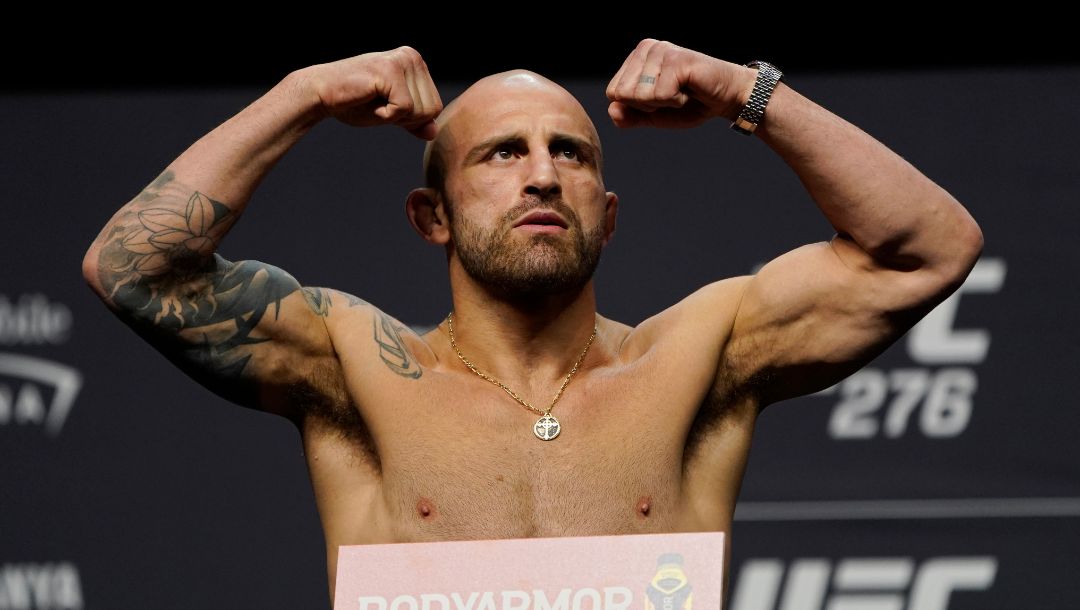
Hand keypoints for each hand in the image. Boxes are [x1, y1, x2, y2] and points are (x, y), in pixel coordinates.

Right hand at [303, 46, 442, 139]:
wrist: (320, 93)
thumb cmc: (354, 103)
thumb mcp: (391, 115)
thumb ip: (414, 122)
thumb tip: (434, 132)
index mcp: (415, 63)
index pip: (435, 107)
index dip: (409, 119)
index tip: (384, 104)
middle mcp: (412, 57)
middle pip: (432, 110)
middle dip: (403, 118)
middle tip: (376, 102)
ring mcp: (402, 61)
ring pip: (420, 111)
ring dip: (392, 116)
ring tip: (371, 99)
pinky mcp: (390, 71)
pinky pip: (404, 110)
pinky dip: (384, 115)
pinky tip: (368, 99)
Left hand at [606, 39, 753, 128]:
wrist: (725, 99)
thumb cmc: (690, 104)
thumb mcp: (653, 114)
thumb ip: (630, 115)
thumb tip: (612, 110)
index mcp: (636, 57)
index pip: (613, 93)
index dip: (636, 106)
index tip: (660, 98)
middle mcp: (647, 48)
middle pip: (622, 94)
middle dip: (648, 105)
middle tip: (672, 95)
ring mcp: (662, 51)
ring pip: (640, 95)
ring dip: (664, 103)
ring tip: (682, 90)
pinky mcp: (677, 60)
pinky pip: (661, 95)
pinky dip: (677, 101)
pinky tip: (689, 89)